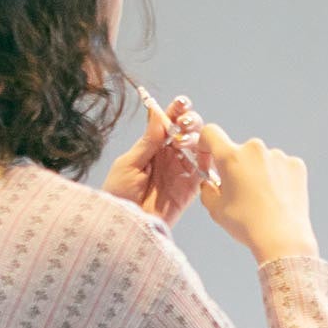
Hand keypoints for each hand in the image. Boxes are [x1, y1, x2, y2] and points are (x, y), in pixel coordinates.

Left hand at [102, 95, 209, 226]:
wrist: (124, 225)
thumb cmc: (118, 194)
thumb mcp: (129, 164)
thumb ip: (147, 141)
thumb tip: (158, 114)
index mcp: (153, 147)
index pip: (168, 123)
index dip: (177, 111)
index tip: (181, 102)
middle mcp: (170, 156)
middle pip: (188, 132)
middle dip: (190, 122)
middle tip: (184, 122)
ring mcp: (182, 171)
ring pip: (198, 148)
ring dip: (196, 139)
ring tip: (185, 140)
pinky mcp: (191, 188)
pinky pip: (205, 171)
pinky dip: (208, 160)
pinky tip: (204, 154)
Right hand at [198, 125, 317, 263]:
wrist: (283, 239)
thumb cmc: (246, 225)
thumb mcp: (215, 209)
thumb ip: (207, 190)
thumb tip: (210, 183)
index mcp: (230, 157)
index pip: (210, 133)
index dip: (205, 146)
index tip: (209, 162)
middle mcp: (255, 149)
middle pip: (239, 151)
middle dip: (236, 167)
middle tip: (240, 192)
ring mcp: (278, 156)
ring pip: (262, 160)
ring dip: (258, 172)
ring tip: (262, 199)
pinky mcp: (296, 165)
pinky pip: (281, 166)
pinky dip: (278, 178)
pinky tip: (278, 197)